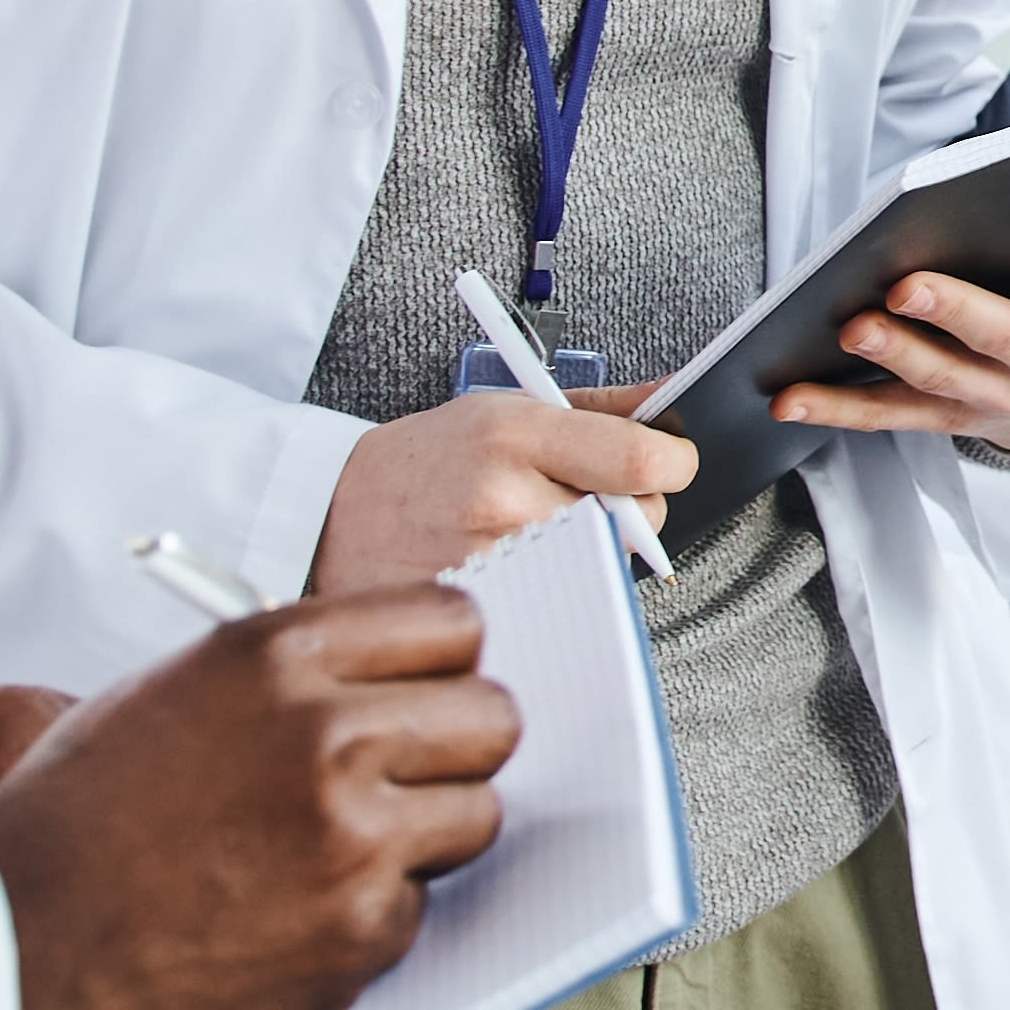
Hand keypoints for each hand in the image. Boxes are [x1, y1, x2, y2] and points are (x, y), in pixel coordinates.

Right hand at [0, 585, 522, 1009]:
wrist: (7, 947)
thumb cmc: (77, 819)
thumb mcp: (173, 692)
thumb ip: (293, 672)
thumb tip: (402, 673)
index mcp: (276, 653)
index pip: (453, 621)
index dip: (442, 664)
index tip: (425, 692)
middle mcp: (323, 732)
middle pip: (491, 716)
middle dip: (454, 749)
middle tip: (402, 781)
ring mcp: (348, 835)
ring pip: (477, 814)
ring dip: (425, 838)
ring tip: (333, 854)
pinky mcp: (356, 932)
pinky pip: (422, 909)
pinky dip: (371, 920)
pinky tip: (288, 920)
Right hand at [310, 389, 695, 592]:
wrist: (335, 516)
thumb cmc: (427, 460)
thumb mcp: (505, 406)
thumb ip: (599, 406)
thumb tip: (672, 397)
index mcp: (513, 435)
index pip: (639, 458)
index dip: (674, 461)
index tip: (670, 462)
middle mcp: (504, 501)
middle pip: (637, 519)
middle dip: (635, 508)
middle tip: (590, 500)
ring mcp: (494, 564)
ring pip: (609, 565)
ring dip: (599, 551)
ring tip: (545, 532)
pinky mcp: (487, 612)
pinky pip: (570, 602)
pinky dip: (568, 588)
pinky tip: (530, 568)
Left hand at [776, 129, 1009, 455]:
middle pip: (1005, 339)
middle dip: (957, 315)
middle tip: (909, 285)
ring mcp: (992, 395)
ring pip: (941, 381)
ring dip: (893, 357)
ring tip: (850, 325)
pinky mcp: (942, 415)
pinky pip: (886, 417)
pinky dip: (836, 410)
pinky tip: (787, 396)